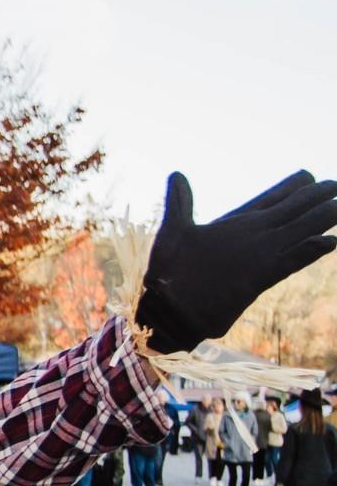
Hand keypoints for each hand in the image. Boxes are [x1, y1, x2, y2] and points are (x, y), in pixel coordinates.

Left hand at [137, 171, 336, 349]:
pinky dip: (309, 251)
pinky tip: (330, 242)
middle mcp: (252, 237)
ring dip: (320, 219)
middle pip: (291, 211)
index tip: (308, 175)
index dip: (290, 187)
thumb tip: (176, 175)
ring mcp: (258, 256)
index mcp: (235, 224)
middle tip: (335, 184)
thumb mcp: (172, 233)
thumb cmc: (166, 275)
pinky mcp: (258, 279)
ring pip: (297, 232)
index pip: (270, 199)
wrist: (166, 311)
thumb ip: (180, 204)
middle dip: (314, 198)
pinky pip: (290, 261)